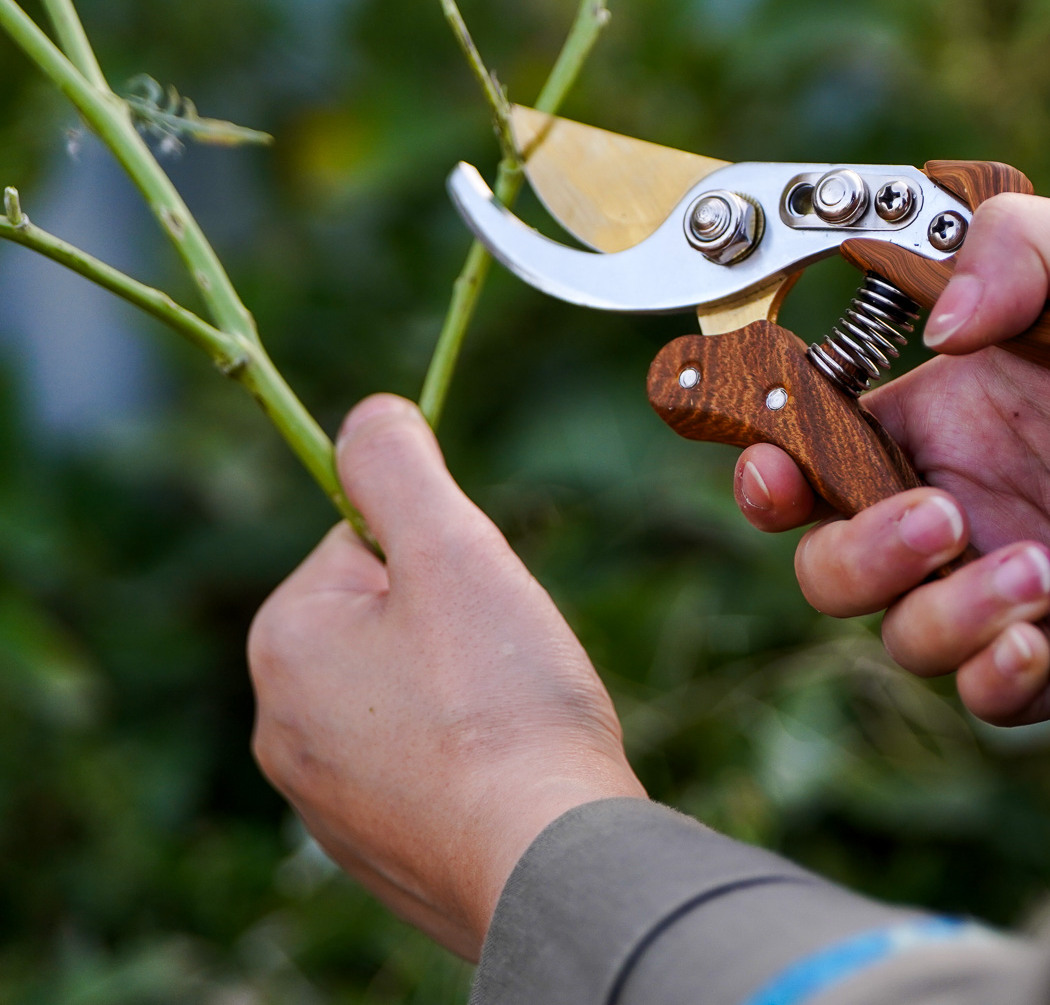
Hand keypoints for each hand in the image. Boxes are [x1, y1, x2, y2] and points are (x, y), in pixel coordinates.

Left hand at [247, 395, 643, 959]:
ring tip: (519, 723)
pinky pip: (425, 772)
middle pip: (390, 623)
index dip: (447, 555)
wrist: (542, 863)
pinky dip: (471, 763)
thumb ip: (399, 467)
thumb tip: (371, 413)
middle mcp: (280, 724)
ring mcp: (324, 801)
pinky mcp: (374, 854)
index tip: (487, 604)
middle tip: (513, 666)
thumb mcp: (453, 550)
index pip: (370, 543)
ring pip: (412, 698)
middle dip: (460, 628)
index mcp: (285, 640)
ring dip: (469, 696)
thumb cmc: (503, 703)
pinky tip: (510, 779)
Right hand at [737, 195, 1049, 724]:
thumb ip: (1021, 249)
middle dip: (847, 547)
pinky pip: (980, 692)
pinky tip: (1044, 639)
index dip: (772, 460)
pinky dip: (986, 673)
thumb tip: (936, 332)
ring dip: (933, 610)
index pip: (821, 442)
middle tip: (941, 516)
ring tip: (1038, 572)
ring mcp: (1015, 582)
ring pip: (895, 630)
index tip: (773, 466)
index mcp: (961, 404)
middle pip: (828, 551)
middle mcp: (972, 497)